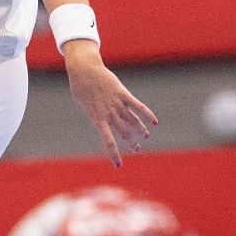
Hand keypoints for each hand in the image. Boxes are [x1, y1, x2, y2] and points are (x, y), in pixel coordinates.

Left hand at [63, 41, 158, 167]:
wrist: (83, 70)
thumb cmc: (80, 87)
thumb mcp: (84, 104)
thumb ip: (95, 113)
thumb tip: (102, 121)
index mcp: (97, 118)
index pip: (108, 141)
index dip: (114, 153)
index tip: (119, 165)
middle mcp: (109, 113)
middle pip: (124, 131)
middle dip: (131, 142)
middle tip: (136, 148)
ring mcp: (116, 103)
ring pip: (132, 120)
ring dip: (140, 129)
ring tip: (145, 136)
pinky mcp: (122, 93)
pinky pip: (137, 105)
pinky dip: (147, 114)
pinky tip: (155, 122)